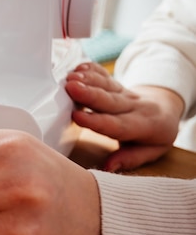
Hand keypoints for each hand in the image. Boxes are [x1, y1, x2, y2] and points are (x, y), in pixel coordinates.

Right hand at [66, 62, 183, 171]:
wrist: (164, 109)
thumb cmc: (155, 134)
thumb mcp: (152, 151)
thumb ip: (129, 159)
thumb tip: (109, 167)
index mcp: (142, 125)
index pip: (117, 124)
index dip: (96, 121)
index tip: (76, 117)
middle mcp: (133, 106)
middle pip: (109, 100)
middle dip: (88, 94)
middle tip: (71, 87)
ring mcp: (124, 93)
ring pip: (105, 85)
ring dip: (87, 80)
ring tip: (70, 77)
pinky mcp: (116, 85)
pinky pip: (105, 75)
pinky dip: (92, 70)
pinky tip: (79, 67)